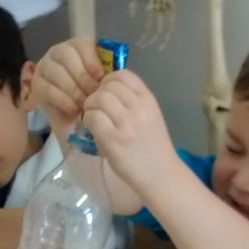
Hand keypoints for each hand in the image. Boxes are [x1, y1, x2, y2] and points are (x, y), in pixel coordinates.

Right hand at [31, 37, 105, 136]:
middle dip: (82, 76)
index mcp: (78, 46)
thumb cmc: (92, 95)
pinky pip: (47, 88)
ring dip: (73, 88)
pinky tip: (74, 109)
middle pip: (67, 54)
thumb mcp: (103, 83)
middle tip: (93, 94)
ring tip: (85, 103)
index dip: (92, 61)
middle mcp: (59, 51)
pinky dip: (63, 99)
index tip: (101, 79)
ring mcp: (45, 66)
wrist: (76, 116)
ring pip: (56, 70)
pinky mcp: (37, 84)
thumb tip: (115, 72)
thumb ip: (107, 74)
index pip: (82, 44)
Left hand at [82, 70, 177, 193]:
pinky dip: (88, 120)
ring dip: (90, 107)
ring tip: (94, 118)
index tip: (107, 93)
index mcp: (148, 100)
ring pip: (98, 99)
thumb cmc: (152, 146)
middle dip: (97, 94)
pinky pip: (92, 117)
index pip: (123, 74)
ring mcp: (125, 123)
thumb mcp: (150, 115)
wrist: (160, 174)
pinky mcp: (112, 139)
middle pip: (108, 85)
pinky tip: (93, 129)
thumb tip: (105, 88)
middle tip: (97, 108)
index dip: (109, 80)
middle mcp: (138, 108)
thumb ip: (133, 101)